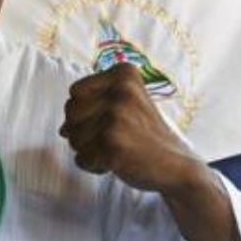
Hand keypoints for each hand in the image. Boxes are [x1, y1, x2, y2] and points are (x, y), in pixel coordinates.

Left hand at [61, 63, 240, 240]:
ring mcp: (117, 117)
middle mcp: (121, 91)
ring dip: (89, 150)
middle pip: (70, 113)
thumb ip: (92, 106)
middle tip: (112, 138)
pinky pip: (81, 158)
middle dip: (83, 131)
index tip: (109, 120)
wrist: (177, 166)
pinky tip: (116, 162)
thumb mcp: (125, 105)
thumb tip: (62, 129)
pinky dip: (94, 166)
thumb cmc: (147, 135)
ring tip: (116, 149)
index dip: (84, 111)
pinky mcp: (113, 144)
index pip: (75, 92)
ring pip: (72, 137)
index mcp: (124, 74)